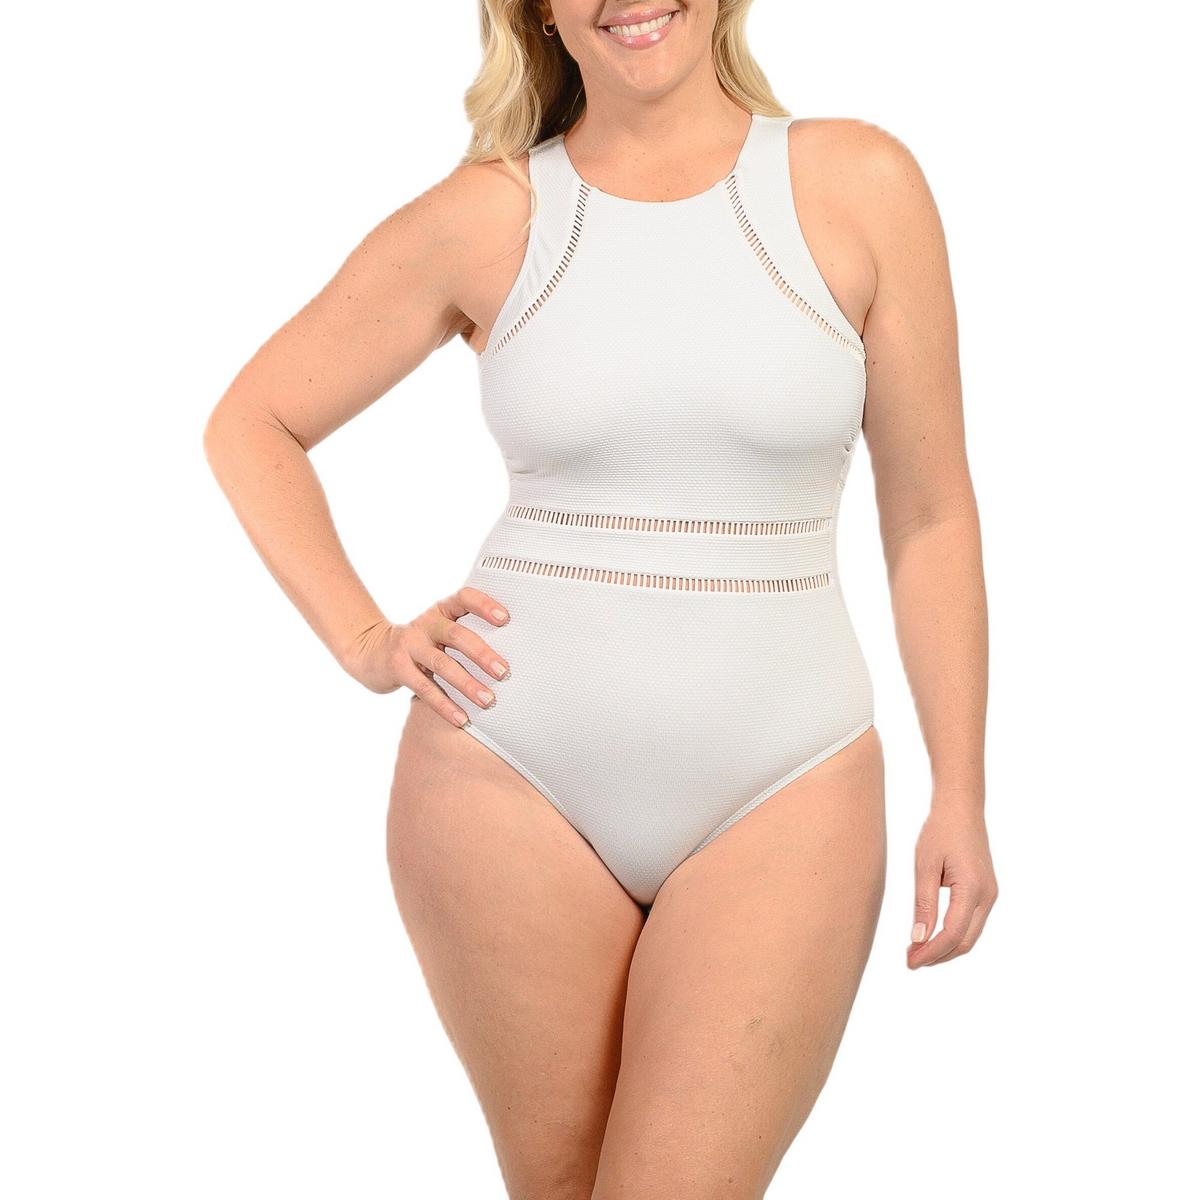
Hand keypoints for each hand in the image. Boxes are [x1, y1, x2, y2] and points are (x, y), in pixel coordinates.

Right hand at [341, 587, 510, 726]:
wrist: (372, 652)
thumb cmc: (421, 643)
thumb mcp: (440, 630)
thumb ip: (467, 634)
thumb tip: (509, 658)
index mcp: (441, 609)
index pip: (464, 598)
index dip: (484, 605)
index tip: (505, 618)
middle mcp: (426, 623)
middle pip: (457, 635)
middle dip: (482, 653)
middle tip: (504, 671)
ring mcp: (410, 644)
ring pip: (442, 664)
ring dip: (467, 683)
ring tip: (488, 700)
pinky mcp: (398, 668)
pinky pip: (425, 688)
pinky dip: (445, 705)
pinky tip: (462, 718)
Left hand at [908, 801, 997, 967]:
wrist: (961, 808)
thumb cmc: (939, 832)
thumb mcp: (924, 865)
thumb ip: (923, 904)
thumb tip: (918, 939)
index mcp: (972, 888)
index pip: (953, 934)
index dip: (931, 952)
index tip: (909, 962)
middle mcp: (987, 896)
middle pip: (965, 942)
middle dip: (938, 956)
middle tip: (910, 960)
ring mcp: (990, 895)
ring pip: (970, 935)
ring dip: (945, 948)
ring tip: (917, 950)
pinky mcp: (986, 892)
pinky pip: (972, 923)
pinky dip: (953, 935)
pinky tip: (932, 935)